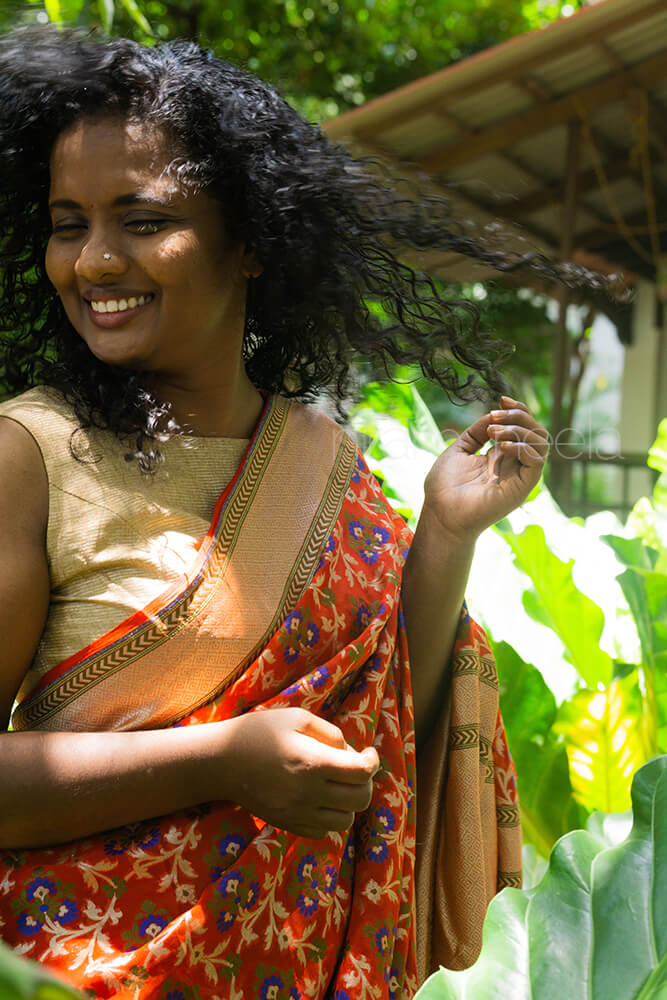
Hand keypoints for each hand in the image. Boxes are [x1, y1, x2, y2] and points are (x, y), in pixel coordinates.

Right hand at [224, 707, 379, 838]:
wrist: (221, 761)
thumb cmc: (260, 732)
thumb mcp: (297, 717)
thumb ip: (330, 733)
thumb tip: (351, 753)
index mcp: (313, 762)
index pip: (362, 773)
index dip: (372, 761)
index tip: (367, 753)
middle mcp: (308, 793)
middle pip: (360, 800)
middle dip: (365, 783)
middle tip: (354, 769)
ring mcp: (297, 813)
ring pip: (344, 821)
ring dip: (349, 803)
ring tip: (337, 785)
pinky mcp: (287, 824)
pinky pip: (323, 832)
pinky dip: (329, 818)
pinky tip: (319, 799)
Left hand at [423, 396, 548, 540]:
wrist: (440, 513)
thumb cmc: (445, 487)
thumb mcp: (459, 450)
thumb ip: (476, 432)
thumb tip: (493, 415)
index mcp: (501, 455)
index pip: (524, 427)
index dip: (518, 409)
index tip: (501, 399)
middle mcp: (514, 464)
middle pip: (536, 431)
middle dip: (519, 415)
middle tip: (495, 416)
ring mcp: (519, 476)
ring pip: (541, 443)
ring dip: (520, 429)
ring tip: (493, 433)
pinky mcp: (522, 488)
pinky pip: (536, 462)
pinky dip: (523, 447)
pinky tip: (502, 446)